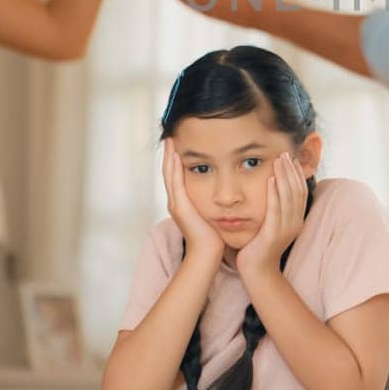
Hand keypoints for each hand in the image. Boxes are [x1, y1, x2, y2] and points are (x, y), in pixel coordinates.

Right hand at [162, 139, 222, 262]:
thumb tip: (219, 193)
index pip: (176, 176)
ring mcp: (176, 204)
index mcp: (182, 202)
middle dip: (169, 154)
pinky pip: (175, 183)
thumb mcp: (210, 213)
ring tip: (170, 141)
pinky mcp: (180, 207)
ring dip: (169, 157)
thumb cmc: (212, 236)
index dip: (175, 160)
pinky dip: (174, 169)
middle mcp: (176, 201)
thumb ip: (210, 202)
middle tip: (170, 137)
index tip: (177, 144)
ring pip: (169, 175)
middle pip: (169, 172)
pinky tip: (176, 156)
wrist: (207, 253)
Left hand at [236, 153, 308, 277]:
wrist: (257, 271)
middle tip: (284, 153)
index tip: (290, 158)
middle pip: (296, 190)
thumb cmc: (259, 246)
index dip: (296, 174)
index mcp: (296, 220)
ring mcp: (286, 228)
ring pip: (288, 197)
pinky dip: (274, 193)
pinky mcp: (274, 233)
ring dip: (283, 176)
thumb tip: (271, 189)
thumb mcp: (271, 225)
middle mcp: (295, 223)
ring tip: (278, 160)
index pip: (300, 191)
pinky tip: (271, 179)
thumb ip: (274, 210)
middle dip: (291, 170)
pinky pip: (276, 209)